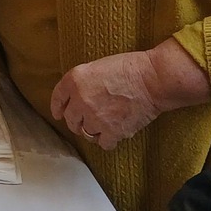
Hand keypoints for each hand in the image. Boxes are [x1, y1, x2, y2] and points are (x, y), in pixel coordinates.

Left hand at [50, 39, 210, 150]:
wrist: (152, 79)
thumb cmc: (129, 68)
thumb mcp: (97, 66)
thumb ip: (83, 82)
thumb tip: (77, 98)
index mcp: (75, 80)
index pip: (57, 98)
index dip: (57, 107)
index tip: (59, 113)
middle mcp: (80, 100)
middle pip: (71, 120)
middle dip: (77, 121)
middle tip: (86, 121)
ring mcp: (95, 118)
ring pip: (86, 133)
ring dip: (93, 131)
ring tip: (103, 126)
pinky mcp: (112, 132)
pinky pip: (103, 143)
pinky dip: (108, 140)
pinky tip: (114, 134)